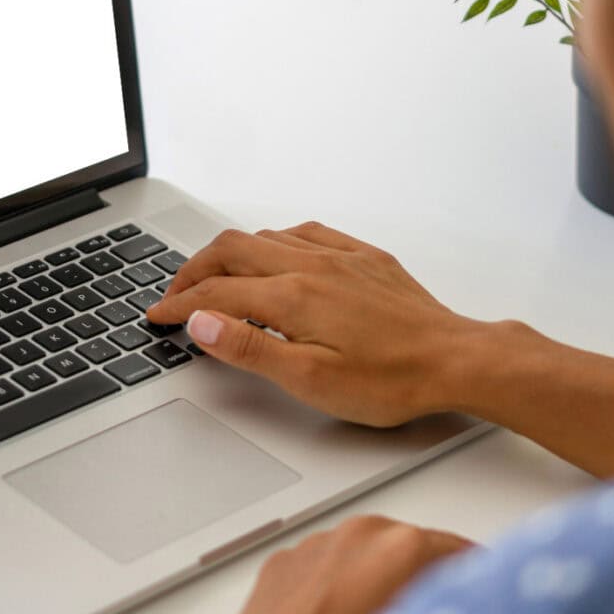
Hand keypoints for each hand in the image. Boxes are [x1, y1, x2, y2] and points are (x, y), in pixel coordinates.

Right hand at [144, 222, 490, 426]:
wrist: (456, 360)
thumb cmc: (391, 380)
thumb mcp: (310, 381)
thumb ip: (250, 348)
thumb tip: (202, 321)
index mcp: (292, 297)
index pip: (216, 293)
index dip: (179, 305)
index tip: (158, 317)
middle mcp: (311, 265)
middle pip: (231, 251)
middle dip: (194, 270)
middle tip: (175, 295)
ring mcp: (340, 257)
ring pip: (266, 236)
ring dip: (230, 253)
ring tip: (214, 276)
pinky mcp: (365, 258)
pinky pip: (307, 232)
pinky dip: (274, 241)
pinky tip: (276, 254)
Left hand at [166, 515, 473, 613]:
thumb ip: (437, 608)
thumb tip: (456, 611)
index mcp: (400, 546)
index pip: (461, 550)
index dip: (476, 575)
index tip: (482, 591)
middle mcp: (360, 533)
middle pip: (413, 546)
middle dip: (426, 575)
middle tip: (434, 611)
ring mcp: (319, 541)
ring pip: (367, 551)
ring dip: (379, 575)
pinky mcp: (286, 558)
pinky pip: (328, 562)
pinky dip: (339, 580)